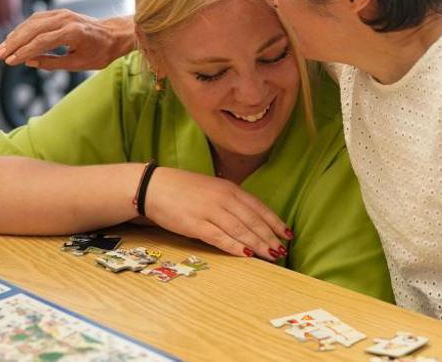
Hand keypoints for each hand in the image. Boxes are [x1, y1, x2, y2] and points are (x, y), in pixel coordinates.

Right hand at [0, 9, 132, 70]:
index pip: (42, 42)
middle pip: (33, 29)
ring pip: (32, 22)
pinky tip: (15, 37)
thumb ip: (52, 63)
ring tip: (3, 48)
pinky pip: (37, 19)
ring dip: (16, 35)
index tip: (10, 61)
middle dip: (14, 43)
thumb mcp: (78, 64)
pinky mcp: (60, 13)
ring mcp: (62, 13)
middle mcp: (66, 19)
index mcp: (73, 32)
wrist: (114, 35)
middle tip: (0, 55)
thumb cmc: (100, 52)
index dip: (24, 52)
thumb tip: (29, 61)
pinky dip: (24, 28)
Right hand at [144, 167, 292, 260]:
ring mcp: (210, 211)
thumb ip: (230, 201)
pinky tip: (247, 255)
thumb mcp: (213, 188)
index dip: (275, 222)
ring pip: (240, 230)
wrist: (154, 186)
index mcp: (229, 189)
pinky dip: (235, 247)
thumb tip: (250, 218)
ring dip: (258, 244)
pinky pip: (219, 237)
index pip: (258, 207)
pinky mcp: (196, 224)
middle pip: (253, 221)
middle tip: (283, 251)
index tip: (288, 234)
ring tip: (271, 256)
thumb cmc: (184, 189)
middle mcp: (223, 199)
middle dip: (270, 237)